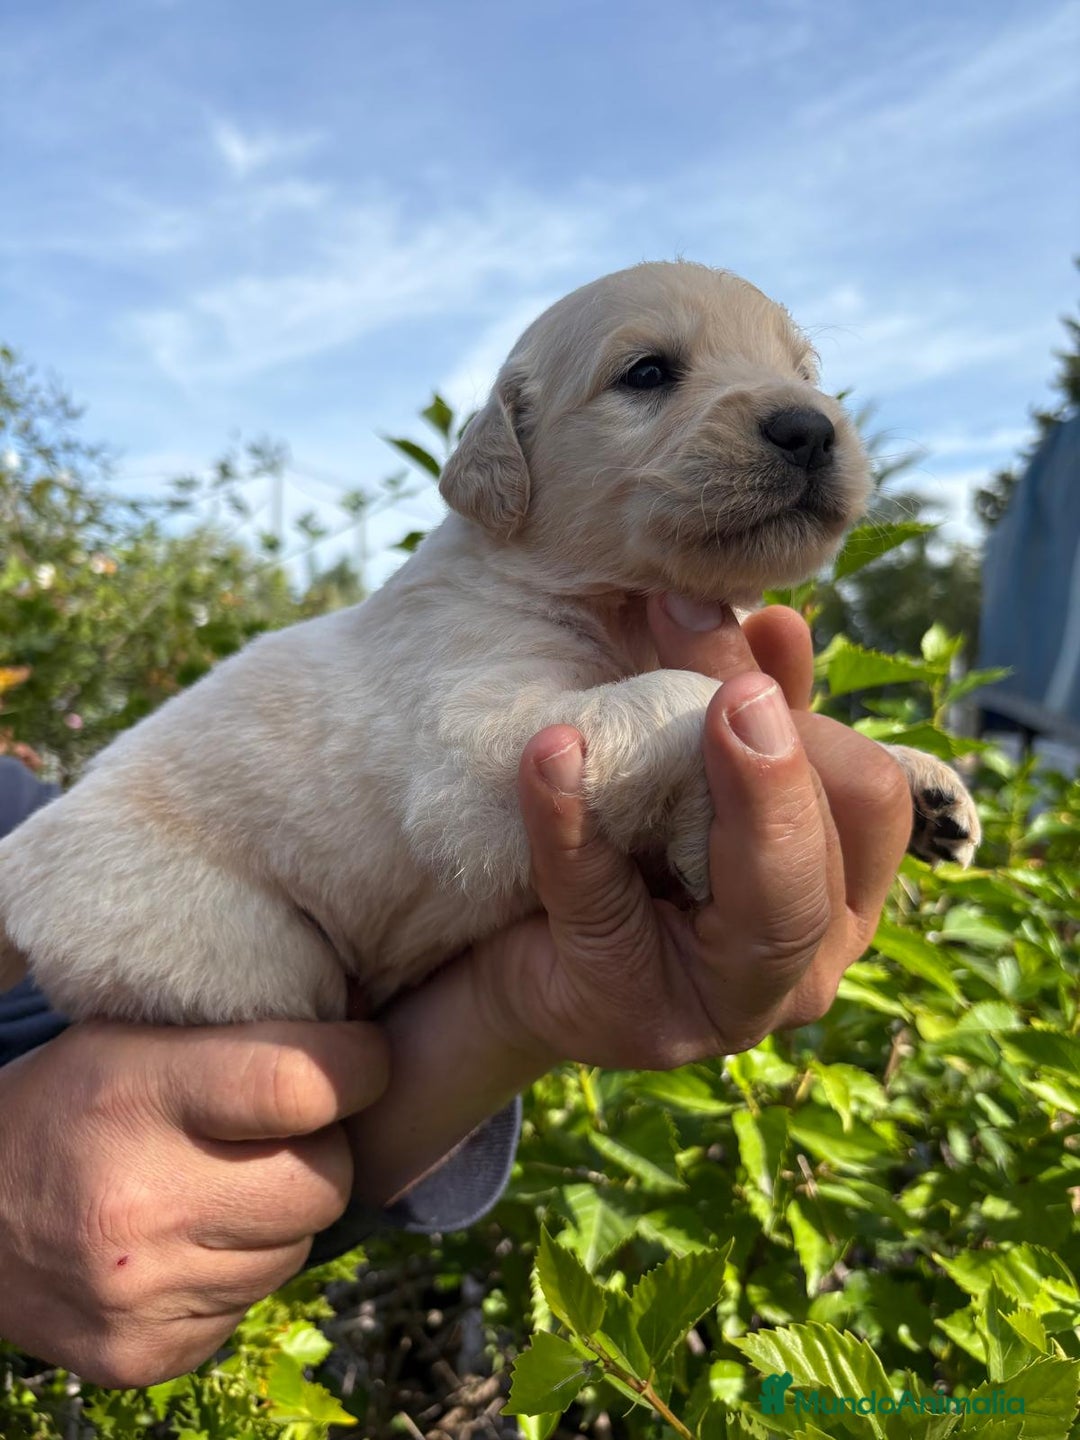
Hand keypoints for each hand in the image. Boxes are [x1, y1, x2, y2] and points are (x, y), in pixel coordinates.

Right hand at [0, 1020, 387, 1386]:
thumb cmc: (69, 1104)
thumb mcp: (134, 1036)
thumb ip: (243, 1031)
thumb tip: (366, 1025)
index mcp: (140, 1097)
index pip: (302, 1085)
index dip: (357, 1067)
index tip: (363, 1058)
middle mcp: (142, 1203)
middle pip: (323, 1182)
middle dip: (322, 1150)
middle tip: (283, 1133)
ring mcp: (143, 1293)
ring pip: (296, 1251)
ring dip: (279, 1216)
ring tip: (219, 1185)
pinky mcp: (145, 1356)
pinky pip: (251, 1305)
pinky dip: (237, 1270)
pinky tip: (186, 1240)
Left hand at [346, 600, 910, 1207]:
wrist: (511, 955)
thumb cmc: (621, 852)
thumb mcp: (689, 773)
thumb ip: (747, 706)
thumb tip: (778, 620)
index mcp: (841, 893)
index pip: (873, 798)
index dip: (811, 717)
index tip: (758, 623)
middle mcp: (810, 965)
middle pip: (827, 833)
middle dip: (763, 735)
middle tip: (686, 630)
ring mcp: (729, 1007)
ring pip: (761, 892)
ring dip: (688, 769)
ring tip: (628, 685)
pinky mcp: (630, 1014)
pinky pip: (603, 899)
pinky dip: (570, 819)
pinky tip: (549, 753)